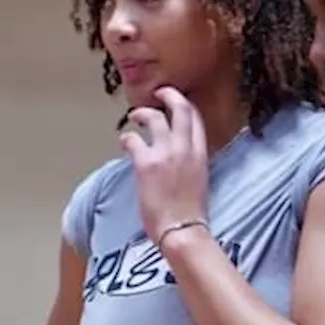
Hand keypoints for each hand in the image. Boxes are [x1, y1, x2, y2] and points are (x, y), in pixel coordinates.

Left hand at [118, 87, 209, 242]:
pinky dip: (127, 138)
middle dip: (169, 96)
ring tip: (135, 116)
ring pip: (154, 118)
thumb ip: (191, 165)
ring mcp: (166, 153)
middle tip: (159, 93)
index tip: (177, 103)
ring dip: (142, 113)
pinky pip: (133, 139)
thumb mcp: (200, 183)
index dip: (185, 106)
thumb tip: (179, 161)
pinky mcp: (147, 163)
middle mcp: (185, 148)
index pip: (196, 120)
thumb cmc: (190, 215)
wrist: (182, 230)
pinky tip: (124, 141)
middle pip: (180, 109)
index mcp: (201, 155)